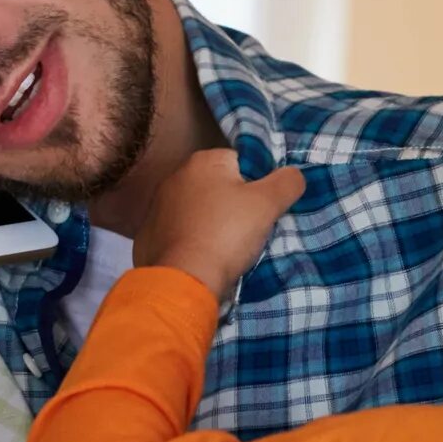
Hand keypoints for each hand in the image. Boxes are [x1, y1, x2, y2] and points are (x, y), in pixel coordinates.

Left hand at [136, 150, 302, 298]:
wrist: (184, 280)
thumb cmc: (227, 234)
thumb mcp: (268, 204)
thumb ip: (287, 181)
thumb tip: (293, 174)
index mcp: (202, 161)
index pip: (240, 163)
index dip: (257, 186)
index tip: (262, 210)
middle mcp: (174, 177)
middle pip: (218, 187)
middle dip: (233, 205)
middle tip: (247, 231)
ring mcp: (157, 207)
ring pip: (198, 211)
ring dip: (211, 223)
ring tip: (225, 248)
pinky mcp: (148, 236)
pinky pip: (179, 233)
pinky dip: (191, 242)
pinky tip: (202, 257)